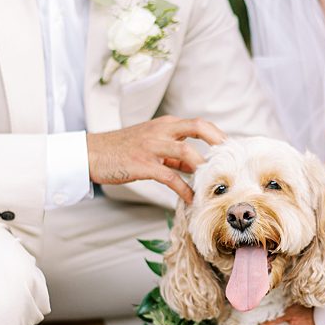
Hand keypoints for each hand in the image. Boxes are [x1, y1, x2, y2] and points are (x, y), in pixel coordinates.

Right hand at [86, 117, 225, 203]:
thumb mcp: (151, 146)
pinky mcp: (143, 164)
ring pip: (187, 152)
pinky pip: (170, 177)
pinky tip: (191, 199)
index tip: (232, 152)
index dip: (218, 136)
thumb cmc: (121, 150)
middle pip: (199, 127)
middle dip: (219, 142)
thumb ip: (174, 155)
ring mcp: (152, 146)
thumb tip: (196, 167)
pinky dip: (184, 189)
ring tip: (214, 183)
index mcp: (166, 125)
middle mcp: (161, 131)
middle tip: (232, 160)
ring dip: (203, 169)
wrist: (92, 153)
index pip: (200, 124)